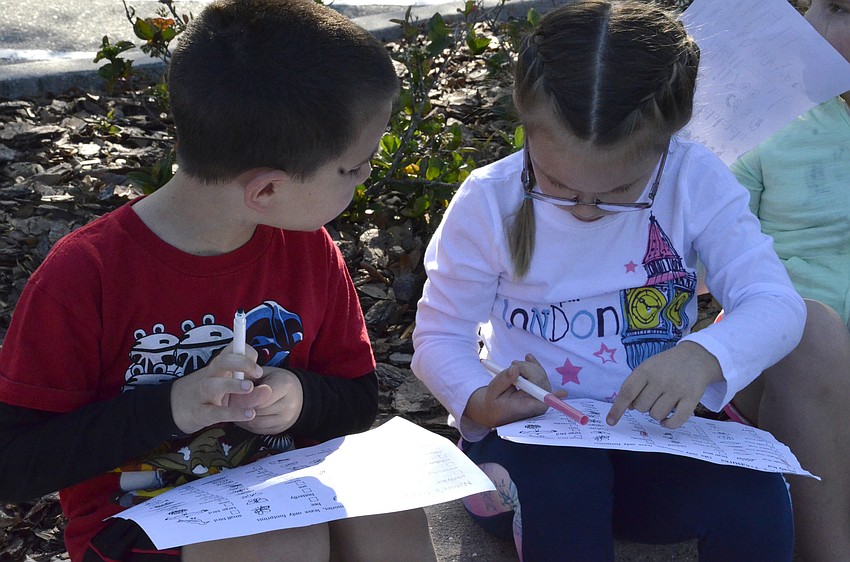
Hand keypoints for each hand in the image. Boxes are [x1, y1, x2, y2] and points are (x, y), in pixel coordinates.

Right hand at [170, 343, 268, 433]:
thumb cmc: (205, 392)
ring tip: (250, 388)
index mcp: (216, 366)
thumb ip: (242, 382)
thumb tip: (267, 388)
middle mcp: (209, 376)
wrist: (171, 407)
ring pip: (214, 385)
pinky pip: (216, 412)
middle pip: (221, 361)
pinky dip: (233, 413)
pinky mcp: (200, 414)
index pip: (231, 350)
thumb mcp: (221, 381)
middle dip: (240, 363)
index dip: (245, 353)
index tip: (257, 362)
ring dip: (232, 385)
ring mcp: (202, 395)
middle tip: (257, 373)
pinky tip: (249, 414)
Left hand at [232, 367, 303, 434]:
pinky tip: (242, 415)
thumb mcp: (265, 372)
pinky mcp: (279, 429)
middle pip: (257, 410)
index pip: (261, 396)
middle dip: (240, 406)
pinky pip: (257, 430)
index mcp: (285, 385)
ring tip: (234, 408)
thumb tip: (231, 384)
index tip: (233, 392)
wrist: (297, 396)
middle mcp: (288, 404)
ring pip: (255, 422)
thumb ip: (249, 377)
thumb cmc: (277, 381)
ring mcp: (284, 419)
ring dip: (241, 417)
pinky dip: (246, 423)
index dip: (244, 396)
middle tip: (229, 401)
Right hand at [464, 354, 566, 428]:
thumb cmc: (493, 403)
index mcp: (526, 408)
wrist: (494, 409)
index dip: (549, 393)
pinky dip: (534, 365)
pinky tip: (529, 357)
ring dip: (529, 366)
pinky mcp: (538, 389)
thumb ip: (503, 381)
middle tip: (512, 364)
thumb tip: (516, 368)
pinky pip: (540, 375)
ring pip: (541, 375)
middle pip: (541, 381)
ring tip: (514, 364)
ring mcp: (539, 396)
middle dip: (528, 368)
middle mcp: (537, 403)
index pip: (541, 399)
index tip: (558, 391)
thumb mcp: (492, 393)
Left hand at [607, 341, 721, 428]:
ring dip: (657, 413)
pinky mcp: (692, 399)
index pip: (627, 392)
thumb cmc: (666, 365)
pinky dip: (669, 424)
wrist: (696, 357)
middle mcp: (661, 379)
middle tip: (653, 396)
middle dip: (643, 406)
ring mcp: (677, 389)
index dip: (617, 409)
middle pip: (641, 407)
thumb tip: (629, 407)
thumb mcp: (647, 367)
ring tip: (663, 401)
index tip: (610, 421)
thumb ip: (636, 384)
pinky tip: (667, 421)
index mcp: (646, 370)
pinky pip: (676, 421)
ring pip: (656, 415)